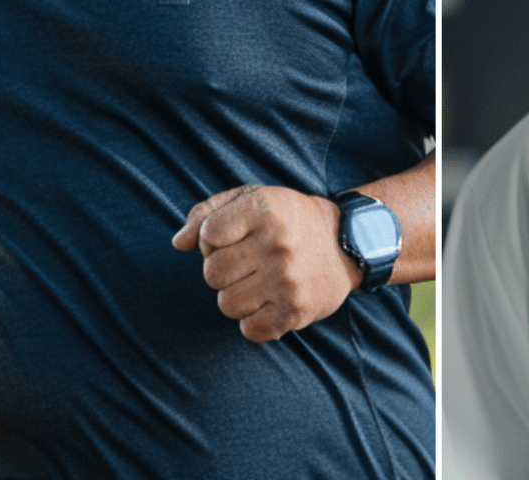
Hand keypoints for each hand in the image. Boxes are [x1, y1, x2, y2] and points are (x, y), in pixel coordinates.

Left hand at [171, 184, 361, 342]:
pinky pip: (249, 330)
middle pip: (213, 273)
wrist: (350, 244)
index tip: (233, 238)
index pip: (208, 235)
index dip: (212, 240)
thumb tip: (178, 243)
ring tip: (259, 283)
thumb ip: (208, 213)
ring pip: (227, 304)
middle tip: (248, 263)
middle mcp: (278, 243)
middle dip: (223, 270)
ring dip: (237, 297)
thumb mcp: (253, 198)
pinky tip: (269, 303)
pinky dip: (254, 322)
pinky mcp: (296, 311)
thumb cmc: (291, 220)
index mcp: (266, 209)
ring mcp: (288, 280)